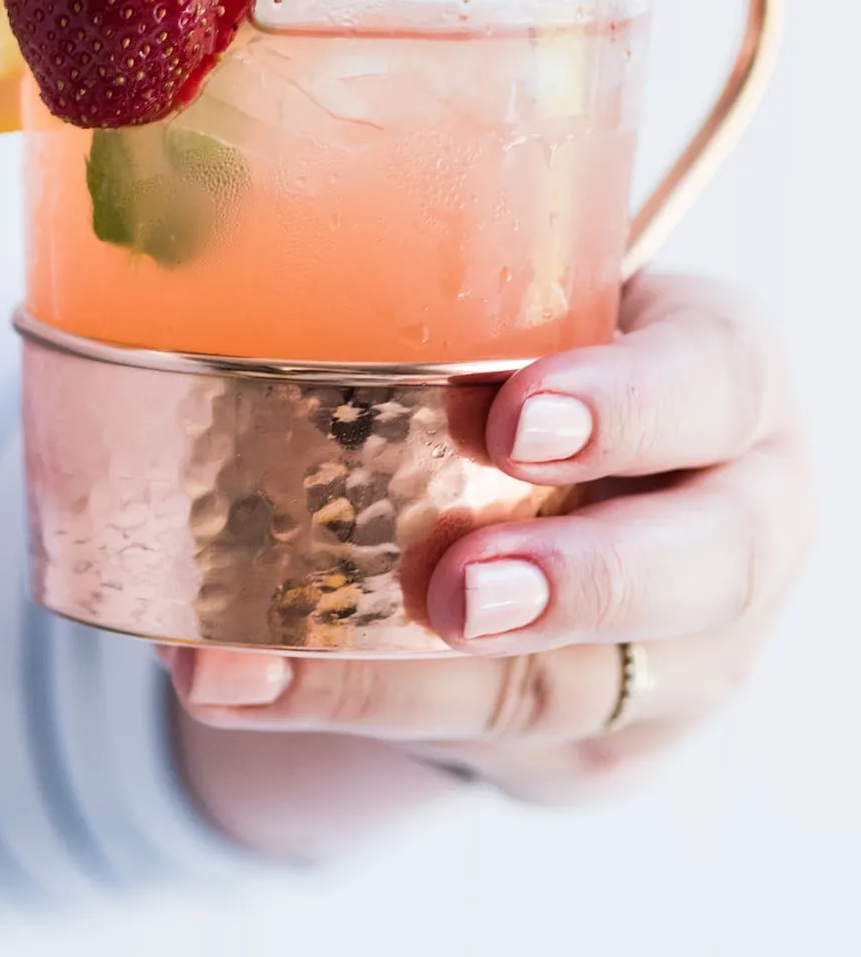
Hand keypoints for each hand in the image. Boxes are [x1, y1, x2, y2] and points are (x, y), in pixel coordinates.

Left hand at [169, 274, 813, 854]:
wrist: (574, 506)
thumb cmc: (533, 361)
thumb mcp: (534, 299)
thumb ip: (443, 271)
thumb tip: (220, 214)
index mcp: (722, 376)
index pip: (712, 381)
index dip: (628, 405)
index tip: (514, 418)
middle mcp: (736, 518)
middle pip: (706, 567)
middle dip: (580, 581)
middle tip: (453, 588)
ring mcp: (687, 652)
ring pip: (574, 686)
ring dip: (403, 682)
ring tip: (252, 665)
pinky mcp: (604, 741)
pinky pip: (491, 742)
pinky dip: (351, 710)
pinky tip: (236, 682)